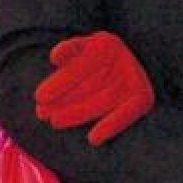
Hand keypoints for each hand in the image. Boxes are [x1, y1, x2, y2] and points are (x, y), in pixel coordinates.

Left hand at [35, 32, 154, 144]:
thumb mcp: (83, 48)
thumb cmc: (97, 58)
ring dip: (77, 114)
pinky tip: (93, 138)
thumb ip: (69, 50)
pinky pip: (125, 115)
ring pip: (101, 101)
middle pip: (87, 85)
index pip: (78, 66)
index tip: (39, 97)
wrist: (135, 63)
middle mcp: (121, 59)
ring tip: (55, 122)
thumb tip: (56, 57)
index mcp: (105, 43)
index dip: (58, 83)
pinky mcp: (143, 98)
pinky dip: (110, 126)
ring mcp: (133, 79)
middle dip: (62, 101)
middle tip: (42, 113)